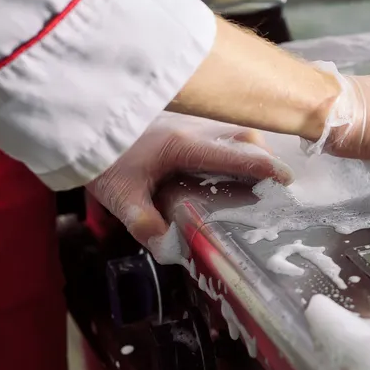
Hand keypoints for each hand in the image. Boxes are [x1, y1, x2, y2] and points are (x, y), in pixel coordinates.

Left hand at [88, 113, 292, 245]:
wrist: (82, 122)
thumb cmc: (102, 156)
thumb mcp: (119, 194)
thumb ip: (144, 222)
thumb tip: (171, 249)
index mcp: (183, 145)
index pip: (235, 154)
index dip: (264, 166)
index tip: (287, 179)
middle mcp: (194, 128)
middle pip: (245, 136)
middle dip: (265, 157)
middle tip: (273, 182)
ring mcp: (191, 121)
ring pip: (236, 130)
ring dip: (250, 150)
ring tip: (255, 176)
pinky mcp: (185, 121)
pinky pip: (222, 130)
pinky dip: (235, 145)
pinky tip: (229, 163)